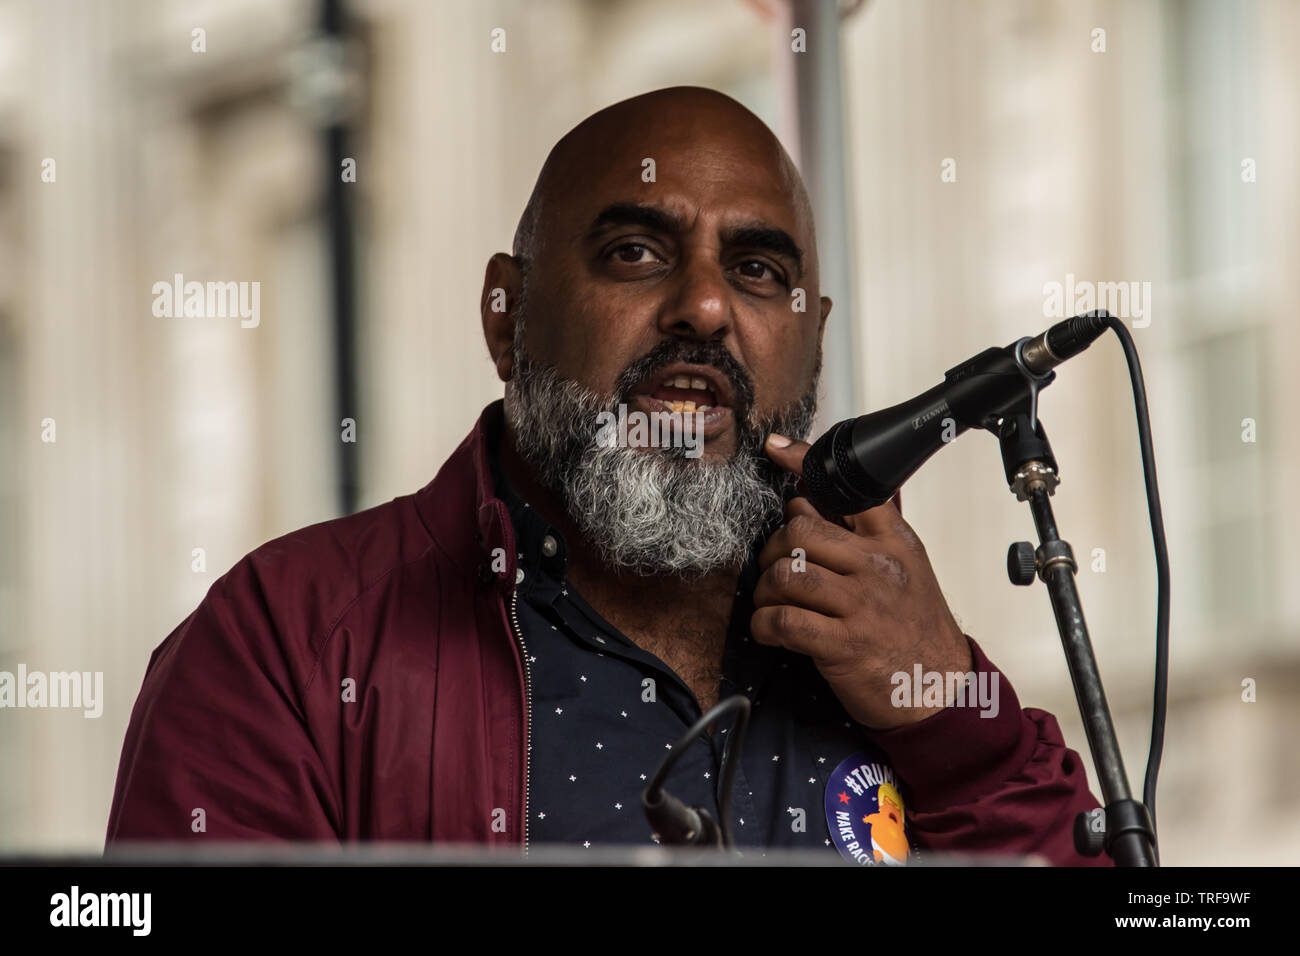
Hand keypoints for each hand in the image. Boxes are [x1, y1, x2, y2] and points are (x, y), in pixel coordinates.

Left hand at [752, 433, 973, 729]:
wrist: (940, 690)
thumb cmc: (916, 631)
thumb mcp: (906, 570)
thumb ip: (866, 538)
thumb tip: (812, 506)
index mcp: (894, 542)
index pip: (848, 490)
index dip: (805, 465)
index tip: (777, 450)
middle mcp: (878, 567)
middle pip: (801, 530)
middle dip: (774, 549)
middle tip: (775, 568)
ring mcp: (861, 605)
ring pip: (786, 574)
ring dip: (766, 590)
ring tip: (771, 603)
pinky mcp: (843, 644)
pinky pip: (783, 621)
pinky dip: (764, 625)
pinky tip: (771, 630)